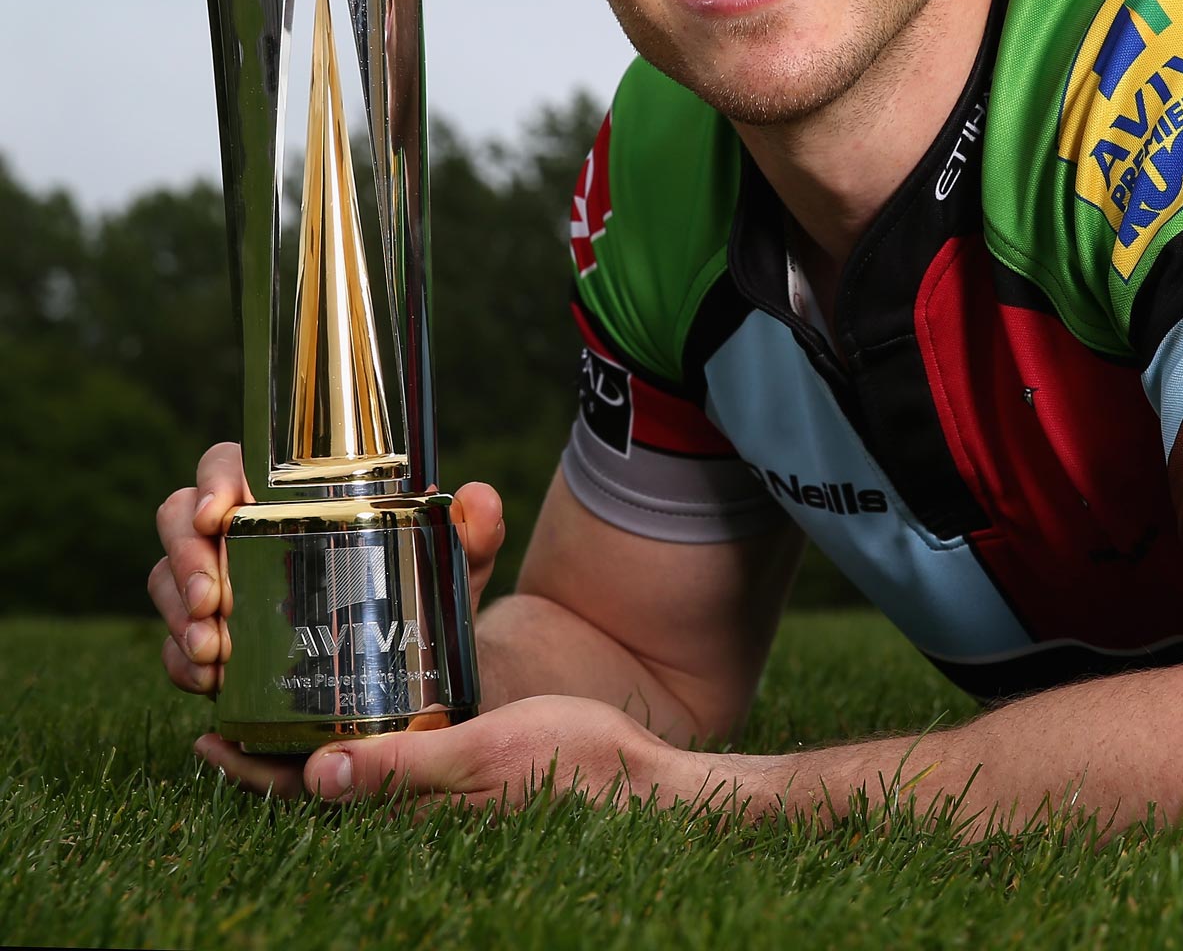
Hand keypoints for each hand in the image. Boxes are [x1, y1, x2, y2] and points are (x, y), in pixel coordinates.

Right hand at [152, 441, 506, 790]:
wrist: (420, 667)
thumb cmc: (427, 592)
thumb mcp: (456, 565)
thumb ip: (475, 532)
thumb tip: (479, 499)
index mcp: (290, 497)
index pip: (231, 466)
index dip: (213, 481)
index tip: (220, 514)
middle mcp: (244, 536)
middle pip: (179, 522)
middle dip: (187, 560)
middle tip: (214, 602)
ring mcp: (221, 590)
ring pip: (167, 582)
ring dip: (179, 616)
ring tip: (213, 652)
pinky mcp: (216, 645)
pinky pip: (176, 649)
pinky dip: (183, 664)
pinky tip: (209, 681)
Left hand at [197, 696, 728, 814]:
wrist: (646, 782)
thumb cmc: (575, 761)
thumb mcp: (486, 753)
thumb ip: (403, 769)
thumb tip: (315, 778)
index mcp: (412, 804)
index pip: (309, 794)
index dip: (254, 769)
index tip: (209, 735)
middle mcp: (419, 807)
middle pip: (323, 785)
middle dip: (273, 752)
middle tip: (227, 705)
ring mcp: (446, 795)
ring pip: (358, 773)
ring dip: (314, 741)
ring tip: (277, 702)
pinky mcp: (472, 777)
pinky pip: (398, 761)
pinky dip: (364, 738)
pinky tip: (362, 712)